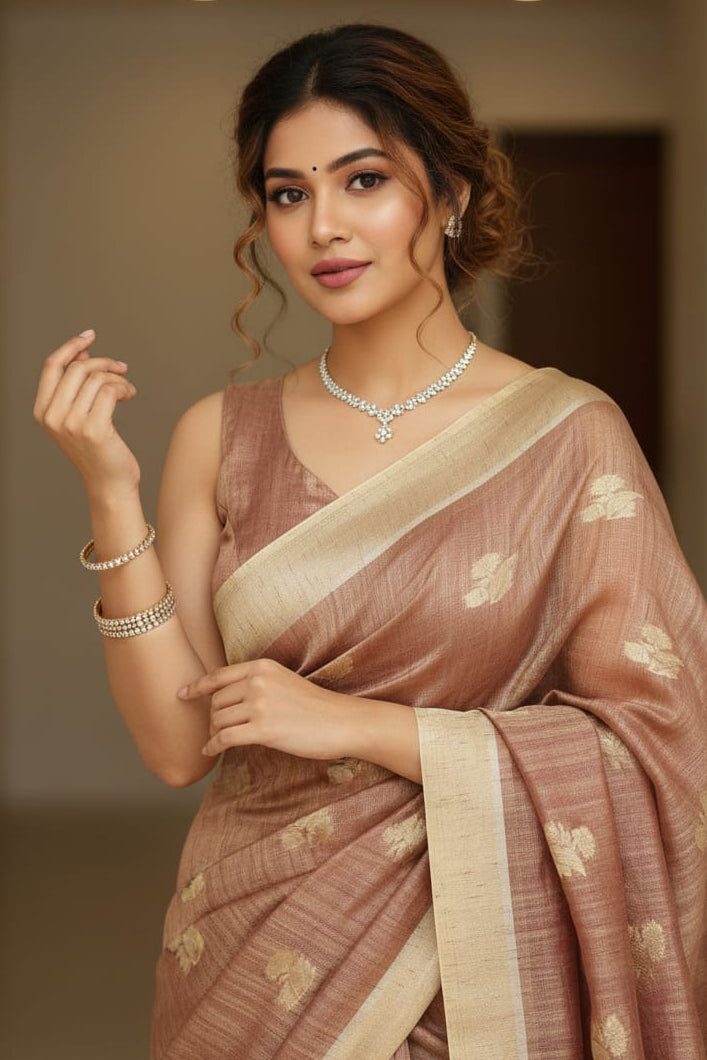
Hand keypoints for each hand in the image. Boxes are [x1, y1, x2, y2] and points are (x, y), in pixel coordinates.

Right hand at [33, 330, 139, 496]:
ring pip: (97, 378)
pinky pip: (111, 391)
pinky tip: (130, 396)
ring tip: (127, 389)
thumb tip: (83, 352)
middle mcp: (52, 417)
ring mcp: (71, 423)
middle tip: (121, 368)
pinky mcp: (94, 429)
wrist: (109, 484)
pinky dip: (124, 388)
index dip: (71, 346)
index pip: (52, 366)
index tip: (90, 335)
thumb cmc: (98, 450)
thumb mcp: (78, 415)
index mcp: (42, 411)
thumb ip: (76, 386)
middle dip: (103, 363)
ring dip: (118, 378)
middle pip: (78, 369)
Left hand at [178, 658, 360, 760]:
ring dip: (214, 732)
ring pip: (218, 720)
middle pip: (216, 701)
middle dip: (212, 717)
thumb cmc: (316, 706)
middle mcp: (258, 682)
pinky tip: (211, 751)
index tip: (182, 694)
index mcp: (262, 667)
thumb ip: (257, 683)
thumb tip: (226, 697)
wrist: (342, 722)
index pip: (218, 675)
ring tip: (219, 740)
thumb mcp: (283, 682)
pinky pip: (225, 738)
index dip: (196, 686)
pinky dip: (213, 746)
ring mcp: (260, 705)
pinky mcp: (263, 729)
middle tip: (217, 729)